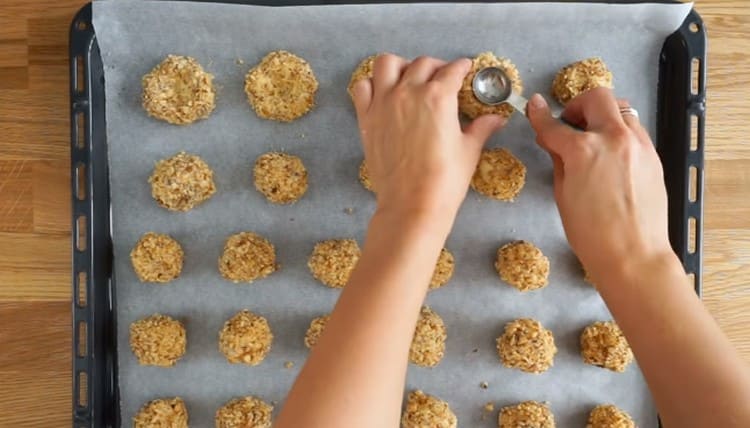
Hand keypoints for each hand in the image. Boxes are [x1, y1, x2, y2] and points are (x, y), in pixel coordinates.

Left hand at [350, 54, 505, 223]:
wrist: (412, 204)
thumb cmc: (444, 180)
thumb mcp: (468, 151)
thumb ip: (481, 129)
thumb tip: (496, 119)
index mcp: (439, 97)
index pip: (452, 70)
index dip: (462, 67)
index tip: (464, 68)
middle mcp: (409, 92)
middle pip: (422, 64)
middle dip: (436, 67)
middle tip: (442, 78)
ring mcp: (384, 103)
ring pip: (387, 64)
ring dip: (401, 66)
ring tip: (409, 78)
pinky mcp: (366, 118)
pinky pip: (362, 87)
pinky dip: (372, 84)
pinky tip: (382, 93)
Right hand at [526, 88, 671, 279]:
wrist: (633, 254)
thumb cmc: (591, 232)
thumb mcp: (563, 194)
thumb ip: (559, 159)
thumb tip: (554, 141)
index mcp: (584, 150)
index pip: (555, 125)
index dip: (539, 115)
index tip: (534, 107)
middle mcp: (614, 139)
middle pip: (597, 98)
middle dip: (578, 105)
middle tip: (570, 124)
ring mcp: (638, 145)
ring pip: (621, 110)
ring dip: (602, 117)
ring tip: (593, 139)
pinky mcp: (653, 156)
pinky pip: (634, 130)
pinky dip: (619, 133)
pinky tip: (610, 156)